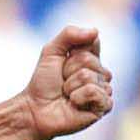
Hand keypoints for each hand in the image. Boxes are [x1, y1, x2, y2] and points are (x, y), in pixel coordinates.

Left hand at [22, 25, 113, 139]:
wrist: (36, 109)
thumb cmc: (44, 82)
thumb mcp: (51, 51)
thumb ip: (69, 34)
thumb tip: (95, 31)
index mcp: (92, 59)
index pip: (92, 41)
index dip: (73, 51)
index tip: (63, 61)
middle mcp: (100, 73)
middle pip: (88, 60)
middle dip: (68, 70)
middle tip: (62, 82)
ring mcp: (104, 90)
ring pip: (90, 77)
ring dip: (70, 86)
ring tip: (66, 95)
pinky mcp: (104, 106)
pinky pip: (94, 93)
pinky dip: (78, 97)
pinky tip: (74, 104)